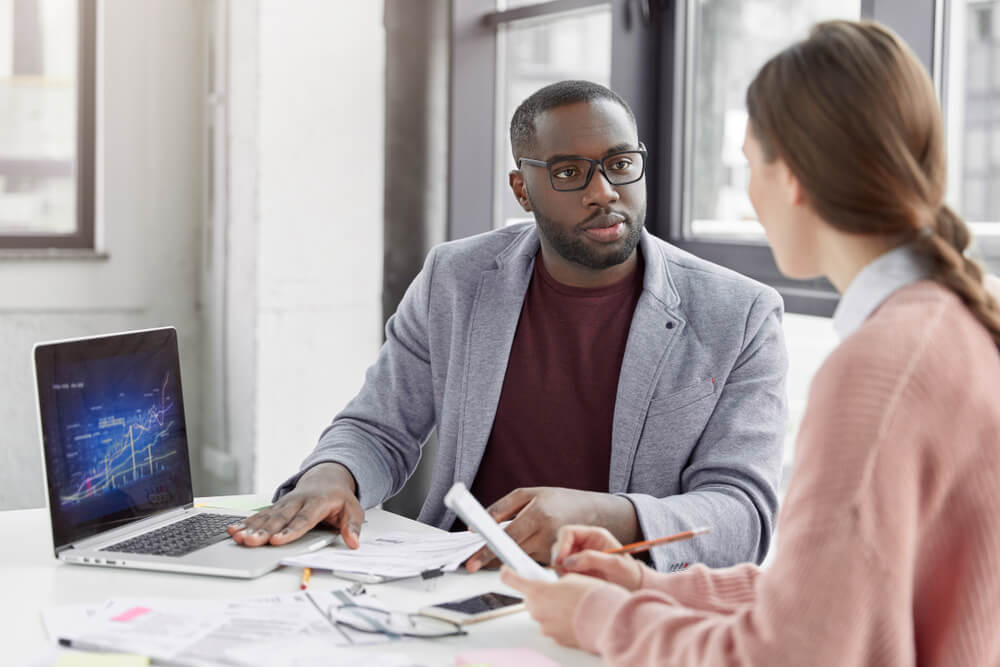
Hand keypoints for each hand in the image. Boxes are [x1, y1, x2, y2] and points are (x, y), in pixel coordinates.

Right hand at [227, 462, 363, 548]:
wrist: (328, 477)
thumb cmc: (339, 498)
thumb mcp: (354, 509)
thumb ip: (353, 526)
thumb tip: (354, 543)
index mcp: (318, 502)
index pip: (303, 519)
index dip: (290, 530)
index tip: (277, 541)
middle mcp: (298, 501)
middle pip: (279, 518)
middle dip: (264, 532)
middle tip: (251, 542)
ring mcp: (285, 503)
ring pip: (266, 517)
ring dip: (251, 528)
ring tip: (238, 538)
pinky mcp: (276, 507)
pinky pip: (260, 515)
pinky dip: (246, 523)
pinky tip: (234, 530)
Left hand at [465, 487, 638, 571]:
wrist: (595, 513)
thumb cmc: (560, 501)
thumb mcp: (530, 494)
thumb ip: (502, 508)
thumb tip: (478, 525)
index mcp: (538, 514)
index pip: (507, 537)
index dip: (488, 550)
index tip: (472, 561)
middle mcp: (546, 535)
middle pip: (510, 552)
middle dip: (490, 558)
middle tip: (471, 563)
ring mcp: (552, 550)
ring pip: (520, 557)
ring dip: (508, 555)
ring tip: (511, 542)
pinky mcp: (555, 560)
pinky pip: (531, 560)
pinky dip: (524, 555)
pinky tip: (531, 544)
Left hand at [500, 566, 610, 649]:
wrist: (606, 618)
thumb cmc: (592, 596)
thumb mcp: (572, 577)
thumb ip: (556, 582)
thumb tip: (555, 588)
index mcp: (538, 591)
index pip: (513, 580)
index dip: (508, 574)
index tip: (505, 571)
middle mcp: (537, 611)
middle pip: (531, 600)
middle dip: (541, 595)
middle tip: (558, 591)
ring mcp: (546, 627)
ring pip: (543, 614)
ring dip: (552, 609)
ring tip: (572, 605)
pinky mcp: (556, 638)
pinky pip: (553, 626)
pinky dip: (561, 621)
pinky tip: (575, 616)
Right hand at [551, 525, 642, 590]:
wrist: (634, 589)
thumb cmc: (628, 574)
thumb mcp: (614, 564)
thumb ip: (592, 559)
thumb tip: (567, 562)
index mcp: (594, 535)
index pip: (568, 532)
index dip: (562, 544)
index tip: (561, 561)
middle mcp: (584, 543)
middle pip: (560, 544)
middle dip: (560, 558)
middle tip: (565, 573)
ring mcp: (579, 556)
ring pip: (559, 558)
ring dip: (561, 568)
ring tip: (576, 579)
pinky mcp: (577, 570)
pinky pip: (562, 570)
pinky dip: (564, 576)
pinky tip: (576, 582)